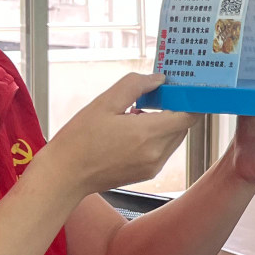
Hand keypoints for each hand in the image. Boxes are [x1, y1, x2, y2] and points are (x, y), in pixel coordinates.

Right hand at [39, 74, 195, 194]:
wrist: (65, 175)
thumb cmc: (79, 140)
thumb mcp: (104, 103)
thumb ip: (135, 86)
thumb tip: (158, 79)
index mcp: (147, 134)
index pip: (188, 115)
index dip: (188, 100)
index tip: (181, 88)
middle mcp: (156, 153)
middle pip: (183, 126)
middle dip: (174, 109)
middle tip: (155, 96)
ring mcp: (153, 166)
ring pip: (174, 138)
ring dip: (165, 123)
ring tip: (136, 114)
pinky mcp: (148, 174)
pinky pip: (163, 150)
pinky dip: (156, 137)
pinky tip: (132, 130)